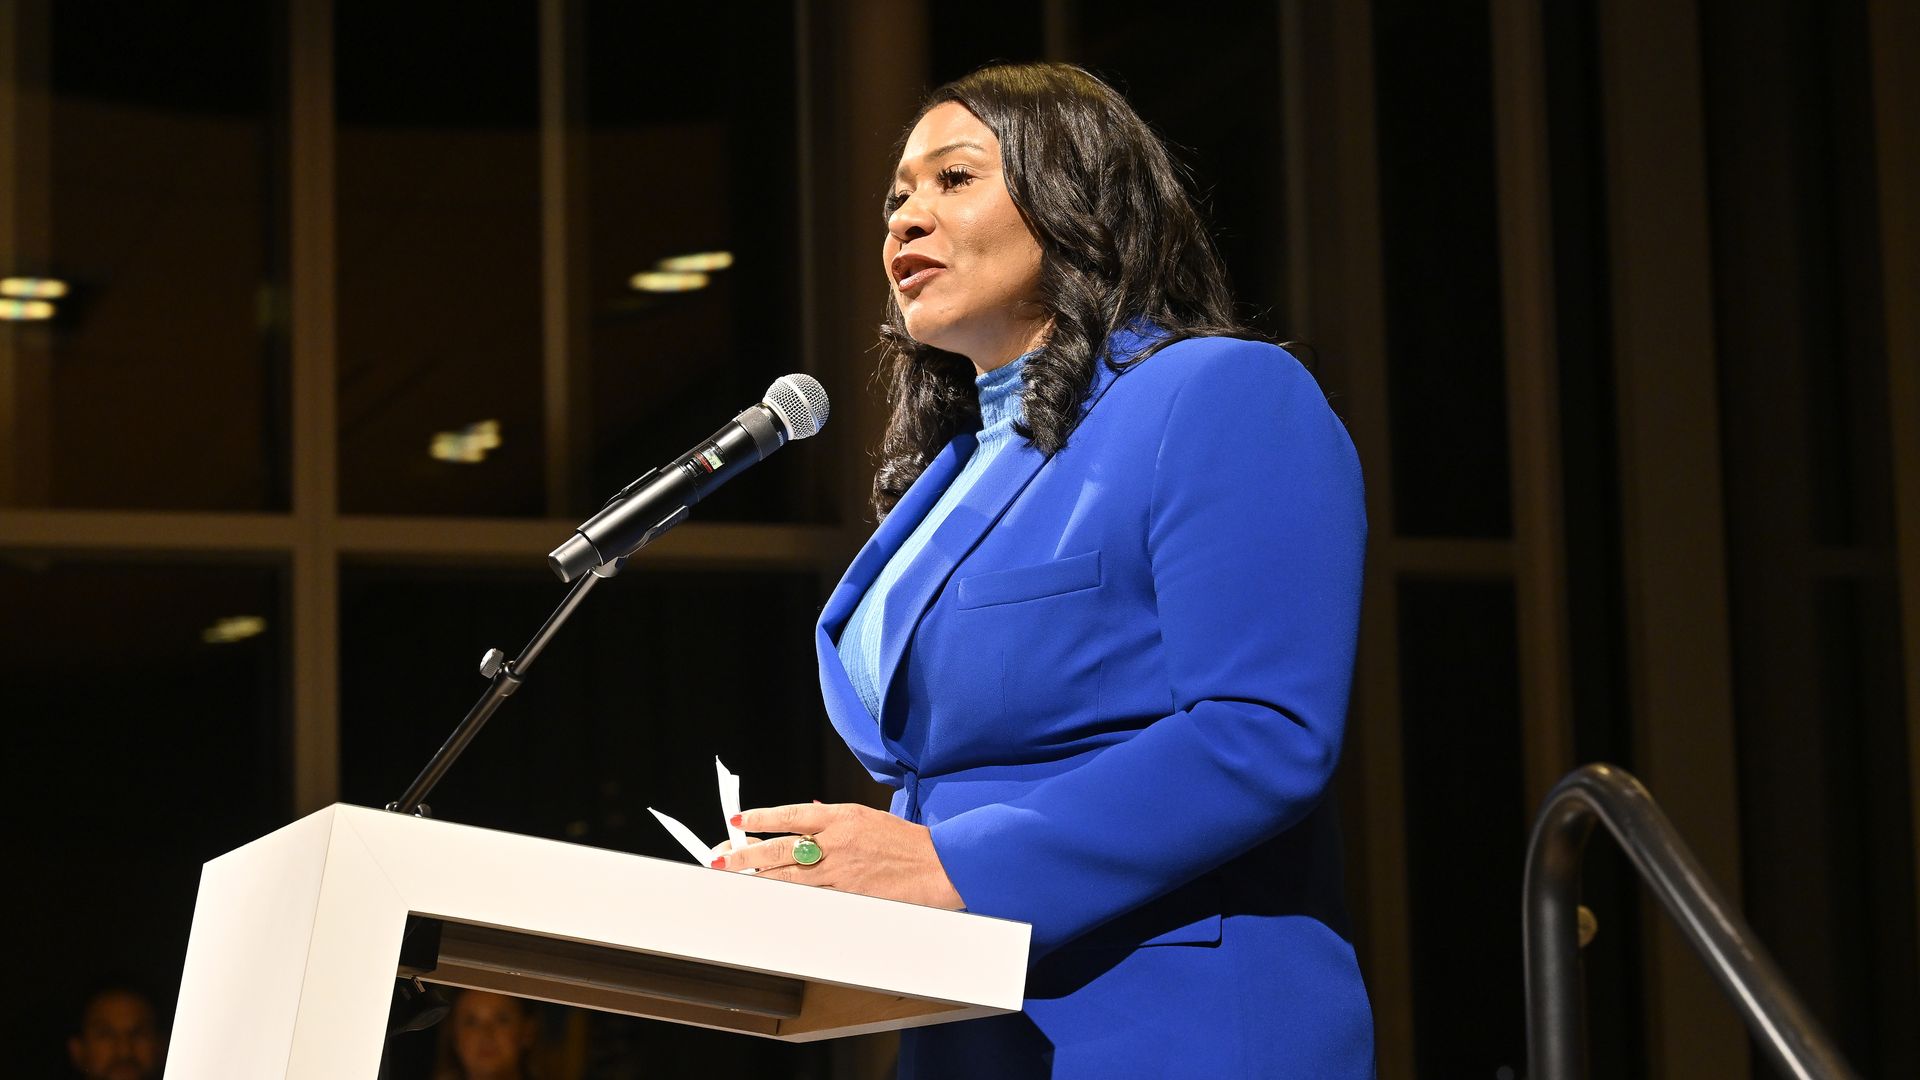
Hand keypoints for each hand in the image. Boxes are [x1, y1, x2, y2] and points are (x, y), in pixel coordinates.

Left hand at [712, 801, 965, 909]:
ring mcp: (839, 872)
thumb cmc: (905, 841)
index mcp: (841, 817)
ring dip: (757, 878)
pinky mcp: (845, 895)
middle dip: (745, 854)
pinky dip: (785, 895)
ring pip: (787, 876)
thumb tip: (806, 816)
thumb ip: (832, 818)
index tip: (738, 820)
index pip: (791, 815)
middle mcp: (835, 843)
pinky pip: (808, 896)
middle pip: (780, 848)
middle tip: (719, 857)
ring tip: (733, 878)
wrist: (935, 866)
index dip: (761, 818)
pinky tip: (767, 896)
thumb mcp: (866, 816)